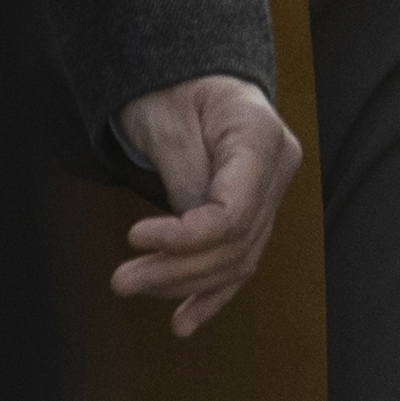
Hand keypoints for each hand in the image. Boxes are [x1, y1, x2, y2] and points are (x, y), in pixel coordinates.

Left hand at [111, 72, 300, 335]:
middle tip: (122, 279)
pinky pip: (238, 262)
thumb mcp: (168, 122)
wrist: (188, 78)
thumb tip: (184, 239)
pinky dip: (210, 294)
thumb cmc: (174, 89)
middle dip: (177, 268)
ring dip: (184, 284)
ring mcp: (270, 194)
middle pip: (236, 241)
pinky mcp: (254, 214)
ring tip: (133, 286)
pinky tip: (184, 322)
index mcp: (262, 135)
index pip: (236, 210)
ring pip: (237, 259)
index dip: (187, 238)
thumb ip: (183, 178)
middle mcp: (277, 169)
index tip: (136, 237)